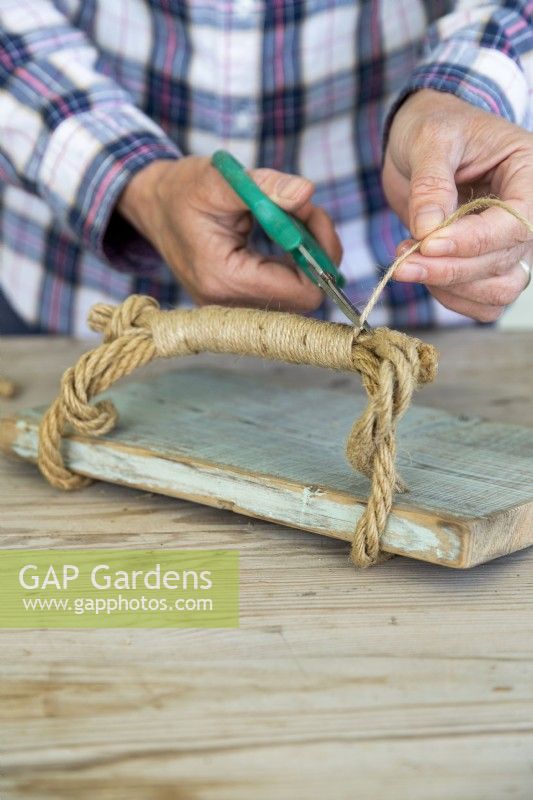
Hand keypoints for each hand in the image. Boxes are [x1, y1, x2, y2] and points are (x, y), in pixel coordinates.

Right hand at [117, 155, 341, 310]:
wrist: (155, 206)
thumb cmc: (183, 190)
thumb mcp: (221, 179)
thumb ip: (265, 186)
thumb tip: (306, 192)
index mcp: (223, 279)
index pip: (301, 291)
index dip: (318, 253)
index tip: (310, 211)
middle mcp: (228, 304)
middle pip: (304, 297)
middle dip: (315, 251)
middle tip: (303, 209)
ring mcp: (232, 308)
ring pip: (297, 295)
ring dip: (305, 254)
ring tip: (289, 215)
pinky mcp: (237, 303)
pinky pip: (282, 292)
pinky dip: (293, 262)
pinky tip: (282, 233)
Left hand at [383, 89, 532, 321]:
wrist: (421, 139)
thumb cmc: (433, 125)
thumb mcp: (430, 138)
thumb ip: (430, 184)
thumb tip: (428, 231)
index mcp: (527, 173)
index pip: (516, 222)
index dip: (472, 241)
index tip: (428, 244)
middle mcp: (526, 212)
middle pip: (503, 260)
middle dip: (450, 269)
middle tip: (402, 264)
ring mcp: (506, 242)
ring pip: (497, 289)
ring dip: (451, 289)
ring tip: (406, 265)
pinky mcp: (484, 262)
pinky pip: (481, 301)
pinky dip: (452, 299)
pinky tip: (421, 275)